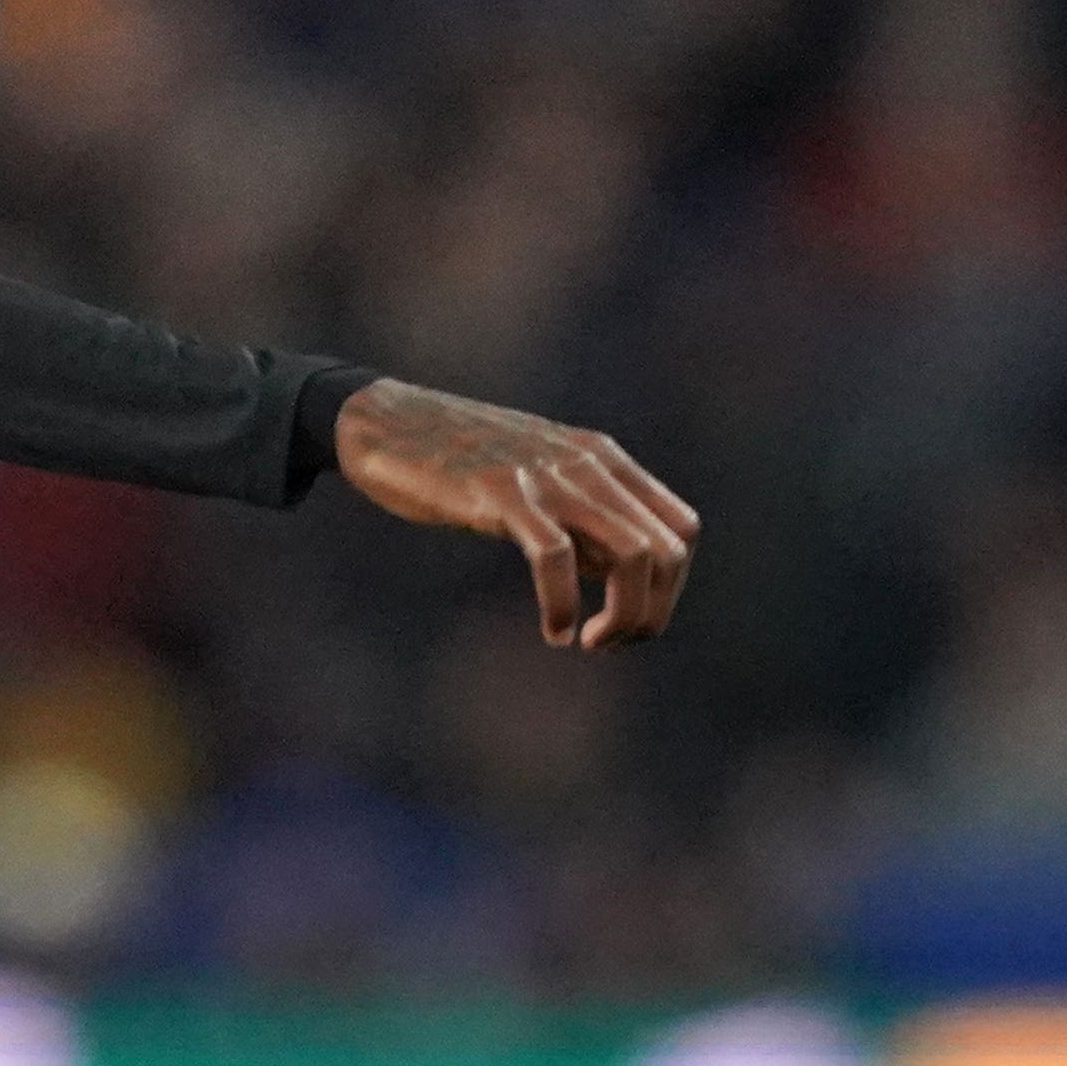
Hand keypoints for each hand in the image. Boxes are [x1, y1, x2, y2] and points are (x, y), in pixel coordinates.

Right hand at [330, 380, 700, 649]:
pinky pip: (557, 556)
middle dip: (651, 613)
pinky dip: (563, 605)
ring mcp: (547, 477)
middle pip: (668, 551)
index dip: (669, 588)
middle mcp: (588, 465)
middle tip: (606, 642)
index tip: (626, 618)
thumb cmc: (458, 460)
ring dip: (624, 615)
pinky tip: (552, 630)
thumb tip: (617, 573)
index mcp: (603, 460)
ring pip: (632, 554)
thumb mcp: (540, 481)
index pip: (682, 530)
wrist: (384, 422)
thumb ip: (584, 517)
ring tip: (588, 642)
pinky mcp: (501, 493)